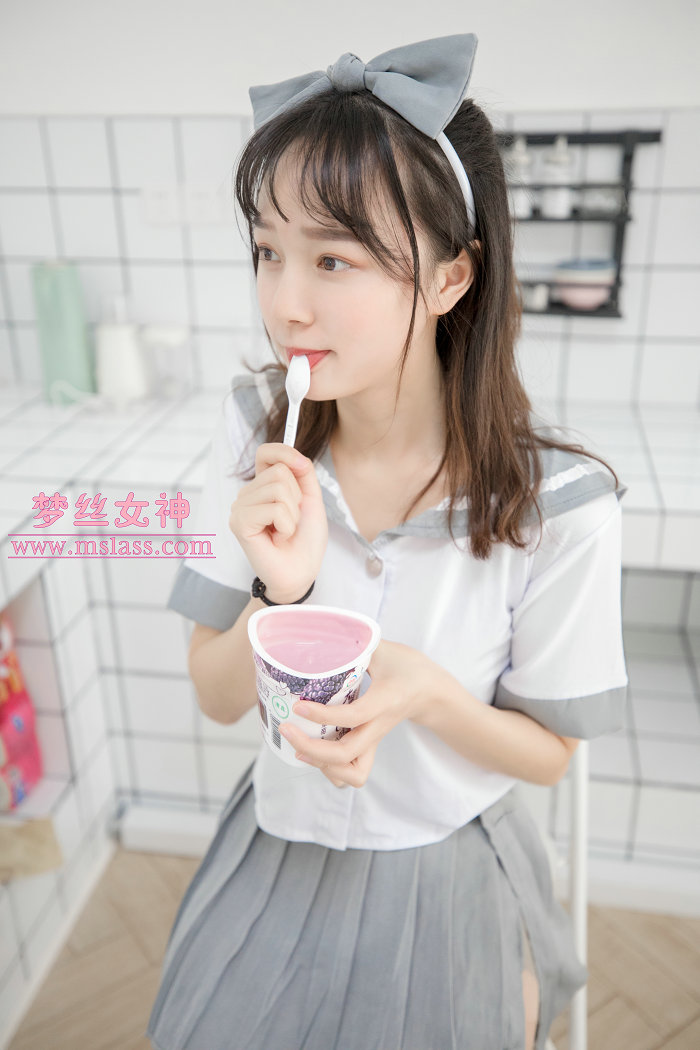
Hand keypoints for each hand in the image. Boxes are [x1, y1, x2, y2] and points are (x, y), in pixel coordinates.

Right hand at [229, 442, 327, 601]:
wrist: (301, 572)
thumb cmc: (304, 540)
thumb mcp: (311, 500)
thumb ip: (304, 473)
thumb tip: (296, 457)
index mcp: (263, 486)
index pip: (266, 453)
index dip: (285, 453)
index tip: (302, 467)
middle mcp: (247, 494)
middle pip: (280, 471)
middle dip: (297, 498)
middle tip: (292, 521)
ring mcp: (240, 508)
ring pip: (279, 489)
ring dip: (293, 514)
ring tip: (285, 531)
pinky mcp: (240, 523)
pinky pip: (274, 509)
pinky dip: (286, 525)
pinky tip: (279, 538)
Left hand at [279, 640, 437, 787]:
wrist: (432, 692)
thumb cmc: (409, 669)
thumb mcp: (385, 650)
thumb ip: (357, 644)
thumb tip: (326, 637)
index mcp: (384, 702)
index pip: (353, 716)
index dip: (323, 715)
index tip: (299, 705)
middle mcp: (378, 727)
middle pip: (346, 754)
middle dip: (312, 748)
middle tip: (288, 729)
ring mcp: (374, 740)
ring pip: (352, 773)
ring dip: (323, 765)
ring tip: (300, 745)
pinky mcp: (370, 745)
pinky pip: (352, 772)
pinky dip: (332, 769)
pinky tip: (315, 750)